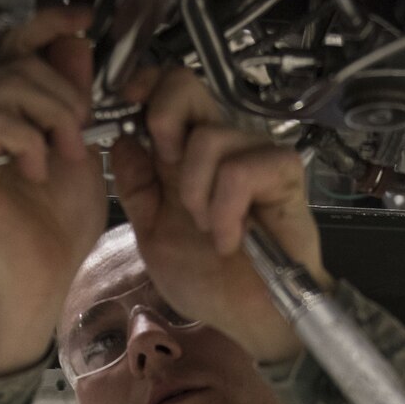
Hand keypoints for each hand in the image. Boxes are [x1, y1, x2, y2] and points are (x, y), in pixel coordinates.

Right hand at [0, 9, 105, 376]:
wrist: (43, 276)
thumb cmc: (57, 226)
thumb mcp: (79, 146)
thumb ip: (71, 96)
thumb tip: (71, 43)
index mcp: (0, 112)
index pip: (13, 48)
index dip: (45, 26)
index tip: (80, 20)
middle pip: (14, 64)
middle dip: (61, 94)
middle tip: (80, 132)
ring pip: (5, 88)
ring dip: (51, 117)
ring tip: (64, 155)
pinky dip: (27, 141)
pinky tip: (36, 170)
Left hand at [108, 66, 326, 364]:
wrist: (248, 319)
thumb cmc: (207, 279)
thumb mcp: (151, 232)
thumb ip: (135, 186)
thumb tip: (121, 139)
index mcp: (185, 152)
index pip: (167, 87)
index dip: (144, 85)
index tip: (128, 106)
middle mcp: (221, 144)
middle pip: (187, 84)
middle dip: (163, 122)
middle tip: (169, 175)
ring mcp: (255, 154)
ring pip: (209, 137)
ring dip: (196, 193)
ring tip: (208, 230)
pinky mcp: (284, 173)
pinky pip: (240, 170)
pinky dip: (226, 210)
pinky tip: (229, 239)